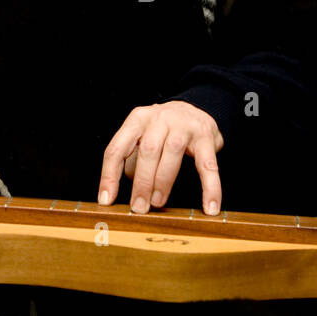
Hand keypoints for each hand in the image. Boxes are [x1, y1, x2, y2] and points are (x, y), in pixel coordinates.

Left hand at [98, 100, 222, 214]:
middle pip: (147, 150)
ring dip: (164, 182)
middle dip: (142, 182)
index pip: (117, 149)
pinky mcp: (206, 137)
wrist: (197, 108)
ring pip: (172, 153)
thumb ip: (132, 160)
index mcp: (137, 120)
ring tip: (158, 203)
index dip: (109, 176)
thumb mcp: (142, 136)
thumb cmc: (163, 129)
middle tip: (139, 207)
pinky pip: (207, 165)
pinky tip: (209, 207)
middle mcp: (159, 118)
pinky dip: (210, 188)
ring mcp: (184, 125)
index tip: (106, 200)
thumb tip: (124, 193)